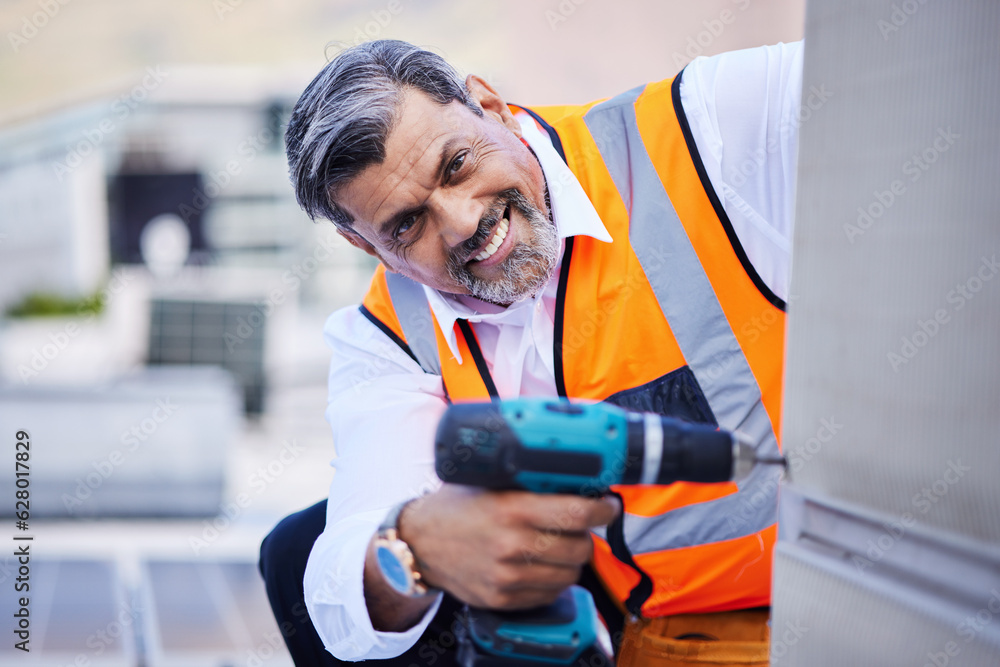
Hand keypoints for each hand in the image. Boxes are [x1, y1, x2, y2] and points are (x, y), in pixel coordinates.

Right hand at [400, 484, 619, 609]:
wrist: (417, 543)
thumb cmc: (456, 506)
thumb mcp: (489, 481)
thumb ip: (527, 480)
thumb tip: (573, 475)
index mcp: (512, 508)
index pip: (577, 513)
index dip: (602, 509)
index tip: (608, 505)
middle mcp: (511, 544)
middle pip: (580, 547)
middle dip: (586, 534)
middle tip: (579, 524)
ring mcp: (507, 576)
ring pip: (570, 574)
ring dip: (572, 559)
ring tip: (560, 544)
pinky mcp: (502, 599)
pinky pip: (549, 594)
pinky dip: (553, 579)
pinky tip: (542, 564)